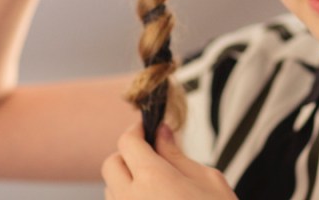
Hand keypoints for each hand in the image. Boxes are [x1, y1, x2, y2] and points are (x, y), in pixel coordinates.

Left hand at [102, 123, 236, 199]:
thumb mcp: (207, 180)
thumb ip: (177, 155)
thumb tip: (162, 133)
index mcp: (152, 178)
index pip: (127, 142)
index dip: (136, 130)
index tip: (146, 126)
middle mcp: (131, 199)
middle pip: (111, 164)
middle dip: (126, 153)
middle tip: (149, 152)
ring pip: (111, 190)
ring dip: (125, 180)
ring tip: (153, 182)